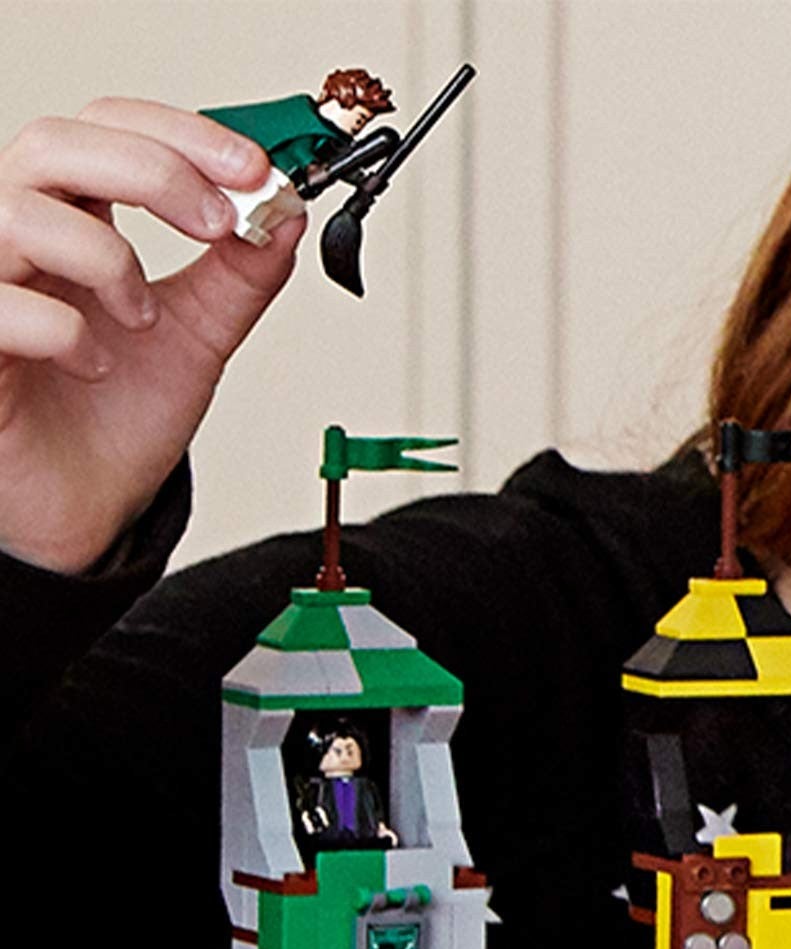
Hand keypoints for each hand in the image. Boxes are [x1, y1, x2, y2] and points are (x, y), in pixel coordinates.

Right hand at [0, 99, 299, 571]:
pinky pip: (1, 307)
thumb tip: (287, 214)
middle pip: (56, 144)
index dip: (180, 134)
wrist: (92, 503)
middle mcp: (18, 235)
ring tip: (145, 317)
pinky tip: (95, 366)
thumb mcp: (201, 335)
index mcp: (73, 218)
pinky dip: (67, 331)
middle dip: (152, 170)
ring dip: (107, 258)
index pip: (108, 128)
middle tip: (219, 220)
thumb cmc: (119, 415)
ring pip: (20, 212)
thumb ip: (240, 276)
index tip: (253, 169)